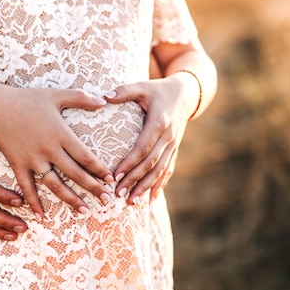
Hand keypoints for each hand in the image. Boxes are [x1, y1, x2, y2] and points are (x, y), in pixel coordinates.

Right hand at [0, 86, 113, 218]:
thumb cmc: (27, 99)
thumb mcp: (56, 95)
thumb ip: (81, 98)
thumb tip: (104, 101)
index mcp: (61, 133)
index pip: (85, 156)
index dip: (99, 169)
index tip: (110, 179)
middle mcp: (49, 149)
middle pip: (75, 174)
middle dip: (93, 188)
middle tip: (107, 200)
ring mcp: (33, 160)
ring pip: (55, 185)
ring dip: (71, 199)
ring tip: (85, 211)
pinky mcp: (18, 165)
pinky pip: (27, 188)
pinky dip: (34, 203)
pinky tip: (42, 217)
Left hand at [104, 73, 196, 203]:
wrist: (185, 94)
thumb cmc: (158, 90)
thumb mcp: (143, 86)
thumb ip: (124, 91)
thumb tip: (103, 97)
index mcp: (159, 122)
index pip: (143, 147)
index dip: (130, 163)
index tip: (115, 175)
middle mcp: (168, 136)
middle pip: (151, 163)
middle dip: (135, 180)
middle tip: (118, 193)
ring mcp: (173, 145)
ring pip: (160, 170)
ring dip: (146, 187)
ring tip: (131, 202)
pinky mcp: (174, 150)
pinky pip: (168, 170)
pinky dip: (159, 186)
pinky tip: (150, 200)